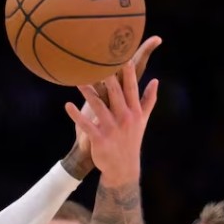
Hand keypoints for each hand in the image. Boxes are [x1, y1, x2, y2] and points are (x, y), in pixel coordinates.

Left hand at [65, 60, 158, 185]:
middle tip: (96, 60)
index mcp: (135, 111)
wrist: (123, 168)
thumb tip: (156, 81)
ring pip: (99, 105)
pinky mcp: (100, 139)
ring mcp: (112, 128)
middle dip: (107, 76)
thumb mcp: (142, 120)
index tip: (122, 55)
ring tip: (77, 79)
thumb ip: (148, 100)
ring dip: (88, 92)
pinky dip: (77, 115)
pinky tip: (68, 105)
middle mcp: (125, 117)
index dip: (128, 71)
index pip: (131, 87)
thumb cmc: (131, 141)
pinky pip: (87, 125)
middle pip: (116, 92)